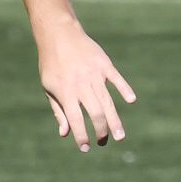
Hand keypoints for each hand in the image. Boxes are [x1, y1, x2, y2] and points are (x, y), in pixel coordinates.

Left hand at [37, 22, 136, 150]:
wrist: (59, 34)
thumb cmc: (52, 64)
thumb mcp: (49, 87)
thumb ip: (58, 111)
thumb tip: (65, 134)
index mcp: (66, 92)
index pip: (75, 119)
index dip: (81, 135)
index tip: (85, 147)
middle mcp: (81, 85)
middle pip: (95, 112)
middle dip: (101, 130)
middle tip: (104, 141)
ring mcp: (94, 74)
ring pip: (107, 101)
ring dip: (114, 120)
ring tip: (120, 136)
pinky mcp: (104, 64)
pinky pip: (116, 79)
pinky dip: (124, 88)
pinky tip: (131, 100)